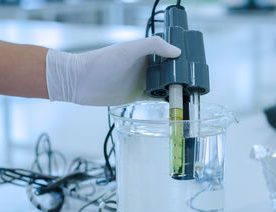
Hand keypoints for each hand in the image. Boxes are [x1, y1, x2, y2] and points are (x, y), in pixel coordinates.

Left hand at [46, 36, 180, 105]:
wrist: (80, 83)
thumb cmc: (102, 63)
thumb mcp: (129, 50)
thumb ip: (153, 46)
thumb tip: (176, 51)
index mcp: (145, 52)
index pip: (168, 52)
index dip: (180, 57)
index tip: (193, 63)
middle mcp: (145, 66)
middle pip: (168, 70)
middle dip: (180, 75)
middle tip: (194, 81)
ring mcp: (141, 81)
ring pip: (164, 84)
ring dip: (174, 88)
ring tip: (188, 92)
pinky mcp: (137, 95)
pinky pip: (155, 97)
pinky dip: (165, 98)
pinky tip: (174, 101)